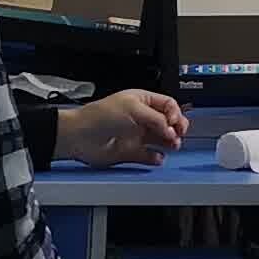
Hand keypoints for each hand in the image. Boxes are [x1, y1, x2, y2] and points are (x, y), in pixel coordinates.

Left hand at [58, 88, 187, 166]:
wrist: (80, 136)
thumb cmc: (100, 115)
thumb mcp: (133, 108)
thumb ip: (156, 119)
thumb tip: (171, 129)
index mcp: (142, 101)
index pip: (168, 105)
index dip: (175, 113)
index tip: (174, 123)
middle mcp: (142, 117)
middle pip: (169, 123)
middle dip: (177, 128)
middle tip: (178, 135)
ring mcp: (137, 135)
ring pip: (162, 139)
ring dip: (171, 142)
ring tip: (172, 145)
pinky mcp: (132, 151)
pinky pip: (150, 155)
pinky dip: (156, 157)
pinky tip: (157, 156)